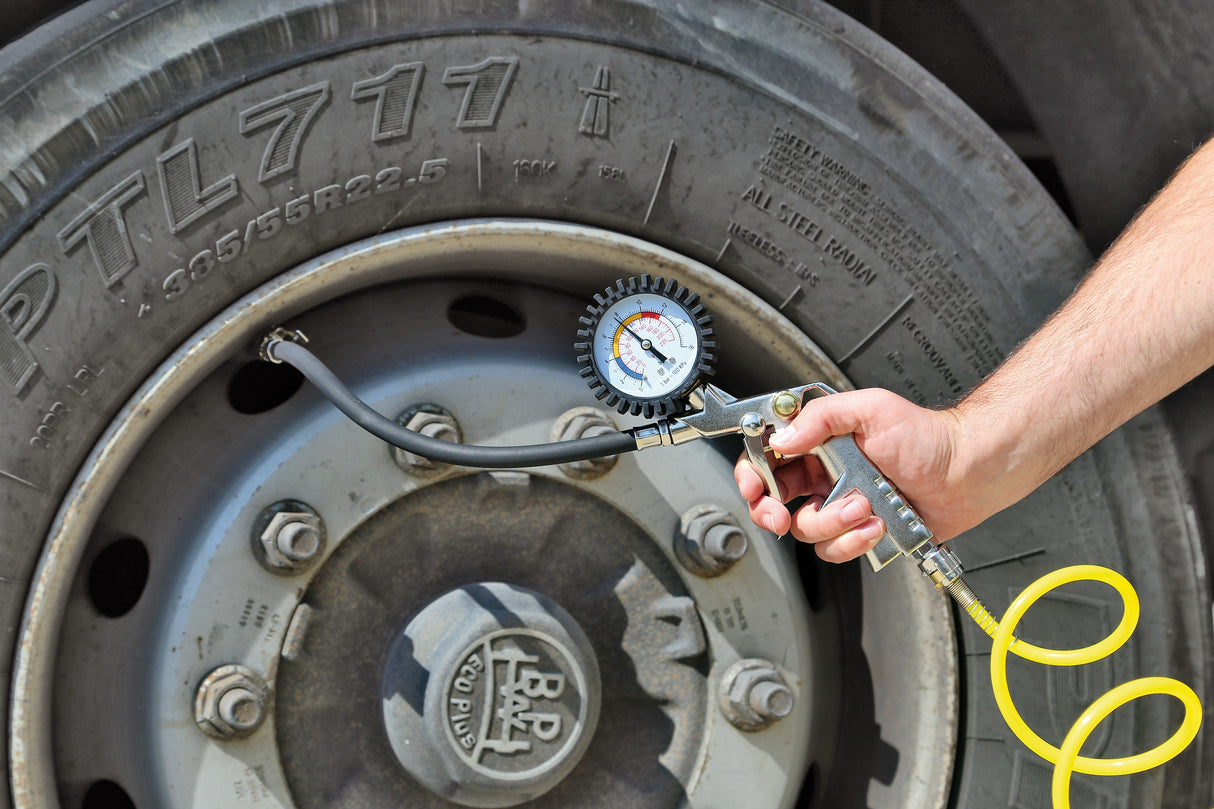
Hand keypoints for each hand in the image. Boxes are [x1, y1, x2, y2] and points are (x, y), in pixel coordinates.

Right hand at [734, 388, 977, 562]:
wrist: (967, 473)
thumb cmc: (927, 437)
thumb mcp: (870, 409)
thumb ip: (821, 417)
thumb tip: (783, 438)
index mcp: (819, 443)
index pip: (768, 457)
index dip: (752, 473)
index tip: (755, 485)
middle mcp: (824, 475)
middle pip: (773, 500)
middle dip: (770, 511)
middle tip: (779, 516)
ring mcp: (840, 505)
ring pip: (806, 529)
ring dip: (832, 522)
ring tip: (863, 506)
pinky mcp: (859, 532)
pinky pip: (835, 548)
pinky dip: (854, 541)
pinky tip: (877, 524)